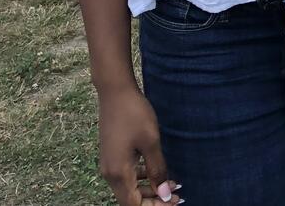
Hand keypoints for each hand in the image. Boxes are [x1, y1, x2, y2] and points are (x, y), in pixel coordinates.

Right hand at [97, 85, 179, 205]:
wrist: (115, 91)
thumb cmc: (134, 114)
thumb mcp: (151, 142)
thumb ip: (157, 170)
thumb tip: (165, 195)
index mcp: (118, 173)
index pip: (134, 205)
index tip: (175, 201)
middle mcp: (109, 173)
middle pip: (130, 199)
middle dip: (153, 200)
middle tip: (177, 194)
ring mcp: (108, 164)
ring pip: (128, 188)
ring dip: (148, 189)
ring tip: (171, 183)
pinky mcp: (111, 155)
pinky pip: (125, 176)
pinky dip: (140, 178)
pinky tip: (154, 170)